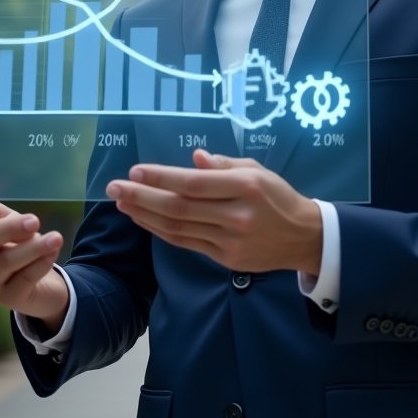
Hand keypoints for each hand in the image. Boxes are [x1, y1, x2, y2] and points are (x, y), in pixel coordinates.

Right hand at [0, 194, 68, 331]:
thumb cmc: (21, 246)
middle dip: (10, 228)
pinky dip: (41, 263)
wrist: (42, 284)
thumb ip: (3, 215)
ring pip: (7, 261)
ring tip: (56, 238)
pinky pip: (24, 278)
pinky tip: (53, 252)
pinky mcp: (8, 298)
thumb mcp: (13, 225)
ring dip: (34, 247)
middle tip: (35, 221)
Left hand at [106, 150, 321, 274]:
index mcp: (246, 186)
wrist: (303, 237)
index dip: (162, 178)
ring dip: (146, 216)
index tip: (135, 171)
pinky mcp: (225, 259)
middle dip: (143, 197)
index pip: (194, 184)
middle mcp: (237, 215)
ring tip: (123, 204)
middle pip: (180, 208)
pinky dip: (163, 232)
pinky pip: (187, 244)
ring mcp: (230, 241)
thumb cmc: (277, 195)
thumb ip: (224, 164)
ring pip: (179, 229)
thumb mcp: (258, 170)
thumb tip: (194, 158)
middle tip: (115, 188)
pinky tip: (146, 220)